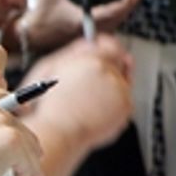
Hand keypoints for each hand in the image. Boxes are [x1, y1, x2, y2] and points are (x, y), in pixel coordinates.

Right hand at [20, 0, 142, 52]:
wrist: (30, 36)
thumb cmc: (38, 20)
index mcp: (84, 19)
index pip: (114, 10)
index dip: (128, 0)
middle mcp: (89, 28)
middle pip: (120, 18)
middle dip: (132, 4)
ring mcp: (89, 33)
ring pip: (116, 24)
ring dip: (125, 12)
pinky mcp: (86, 34)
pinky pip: (108, 27)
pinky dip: (115, 17)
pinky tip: (116, 10)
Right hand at [20, 35, 133, 152]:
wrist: (58, 131)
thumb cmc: (49, 104)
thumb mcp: (51, 67)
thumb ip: (76, 50)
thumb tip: (90, 44)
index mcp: (93, 60)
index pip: (111, 44)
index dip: (106, 46)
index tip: (104, 48)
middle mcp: (110, 73)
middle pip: (118, 62)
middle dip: (107, 70)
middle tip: (90, 82)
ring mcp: (120, 91)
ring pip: (121, 82)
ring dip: (108, 88)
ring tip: (87, 100)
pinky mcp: (126, 108)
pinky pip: (123, 100)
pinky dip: (111, 105)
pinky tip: (93, 110)